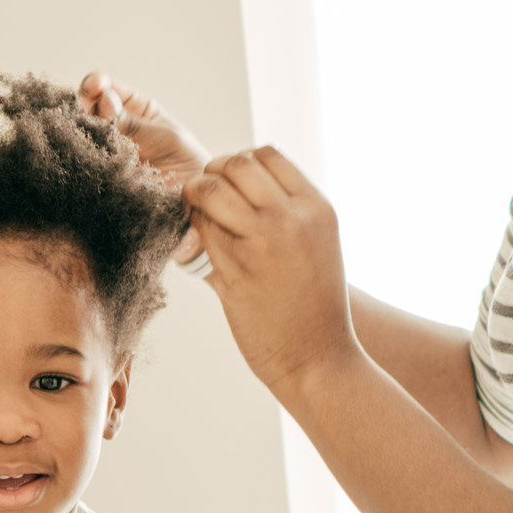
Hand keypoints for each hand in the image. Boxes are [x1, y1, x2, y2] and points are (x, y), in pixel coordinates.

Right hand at [77, 72, 208, 264]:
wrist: (195, 199)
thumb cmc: (187, 162)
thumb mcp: (165, 136)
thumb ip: (133, 123)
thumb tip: (104, 101)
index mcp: (133, 107)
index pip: (107, 88)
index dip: (97, 83)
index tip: (96, 86)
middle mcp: (115, 126)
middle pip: (87, 108)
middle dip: (85, 105)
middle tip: (90, 111)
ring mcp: (106, 150)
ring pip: (82, 134)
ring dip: (82, 130)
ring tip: (89, 133)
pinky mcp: (102, 174)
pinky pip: (87, 163)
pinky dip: (84, 158)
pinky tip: (87, 156)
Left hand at [182, 147, 357, 396]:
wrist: (318, 358)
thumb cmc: (315, 304)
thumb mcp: (319, 242)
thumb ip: (289, 208)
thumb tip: (241, 182)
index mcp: (316, 208)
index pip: (267, 154)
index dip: (241, 160)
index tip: (231, 180)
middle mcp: (290, 219)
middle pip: (235, 164)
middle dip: (213, 172)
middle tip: (206, 193)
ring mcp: (260, 244)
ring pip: (210, 192)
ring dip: (194, 196)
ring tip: (195, 211)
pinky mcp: (233, 271)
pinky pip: (200, 232)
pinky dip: (192, 229)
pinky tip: (196, 240)